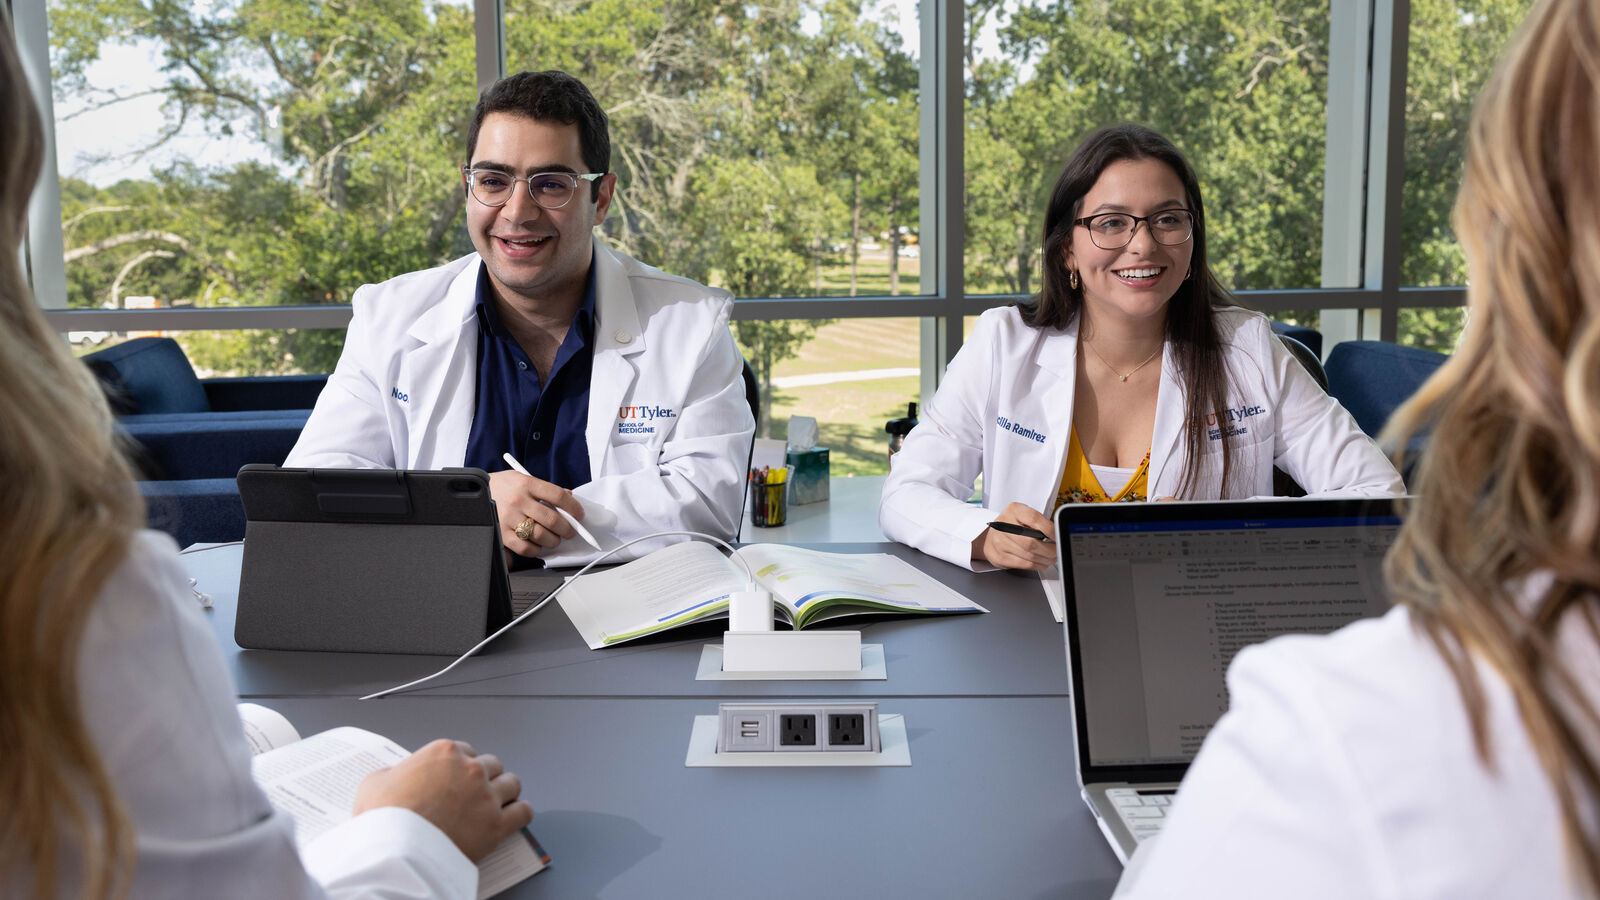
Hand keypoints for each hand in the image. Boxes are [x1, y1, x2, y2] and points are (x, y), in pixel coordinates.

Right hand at [353, 739, 533, 861]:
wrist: (393, 852)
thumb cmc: (383, 819)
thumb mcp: (375, 783)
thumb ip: (394, 773)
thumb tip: (397, 777)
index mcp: (443, 753)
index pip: (465, 750)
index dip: (461, 766)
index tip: (457, 778)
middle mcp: (470, 770)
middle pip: (491, 765)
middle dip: (483, 777)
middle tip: (474, 792)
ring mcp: (486, 796)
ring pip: (511, 784)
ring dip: (505, 792)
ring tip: (496, 803)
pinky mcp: (497, 825)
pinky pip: (523, 811)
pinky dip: (520, 813)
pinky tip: (513, 817)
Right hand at [488, 469, 582, 556]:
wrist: (476, 492)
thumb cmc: (502, 486)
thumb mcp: (523, 479)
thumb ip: (546, 489)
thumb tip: (569, 498)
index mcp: (527, 484)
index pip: (558, 496)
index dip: (574, 507)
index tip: (579, 515)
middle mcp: (518, 501)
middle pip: (552, 519)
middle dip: (567, 529)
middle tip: (570, 532)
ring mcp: (509, 518)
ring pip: (541, 536)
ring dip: (553, 541)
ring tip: (554, 539)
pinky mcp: (501, 533)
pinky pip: (525, 548)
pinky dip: (536, 550)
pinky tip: (537, 546)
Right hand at [972, 502, 1056, 570]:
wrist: (990, 537)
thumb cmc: (1012, 525)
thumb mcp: (1023, 515)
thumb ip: (1038, 521)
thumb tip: (1056, 534)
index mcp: (1013, 510)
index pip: (1033, 519)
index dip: (1049, 529)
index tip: (1057, 536)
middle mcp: (1004, 526)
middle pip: (1031, 542)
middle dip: (1050, 550)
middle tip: (1057, 551)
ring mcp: (1000, 543)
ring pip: (1030, 556)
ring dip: (1046, 559)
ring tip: (1052, 557)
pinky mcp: (1000, 558)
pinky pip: (1025, 565)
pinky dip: (1038, 565)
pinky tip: (1042, 562)